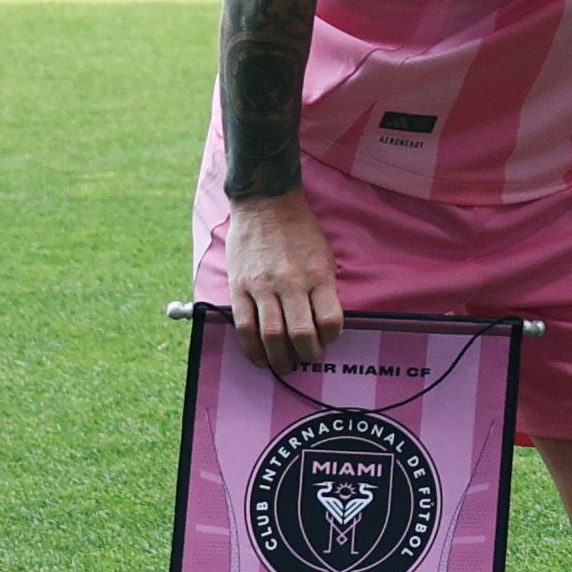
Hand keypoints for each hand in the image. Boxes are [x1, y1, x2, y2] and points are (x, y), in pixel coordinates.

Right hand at [223, 189, 343, 368]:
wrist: (266, 205)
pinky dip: (250, 346)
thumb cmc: (300, 232)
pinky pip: (243, 324)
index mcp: (318, 275)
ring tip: (283, 367)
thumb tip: (326, 322)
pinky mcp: (239, 287)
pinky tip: (257, 357)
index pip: (330, 319)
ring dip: (278, 357)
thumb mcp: (324, 256)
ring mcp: (262, 286)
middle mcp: (291, 283)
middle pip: (300, 333)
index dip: (331, 337)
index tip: (329, 340)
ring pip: (270, 334)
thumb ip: (324, 287)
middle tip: (308, 361)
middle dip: (306, 354)